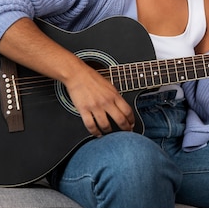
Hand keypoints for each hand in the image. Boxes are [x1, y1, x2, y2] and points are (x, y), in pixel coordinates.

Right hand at [0, 18, 134, 137]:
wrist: (77, 74)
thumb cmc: (92, 78)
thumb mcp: (109, 85)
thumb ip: (115, 97)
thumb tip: (121, 107)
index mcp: (114, 95)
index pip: (127, 111)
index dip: (131, 120)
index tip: (131, 124)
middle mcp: (106, 101)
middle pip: (120, 120)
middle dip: (125, 129)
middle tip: (126, 133)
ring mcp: (95, 106)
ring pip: (106, 125)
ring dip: (109, 132)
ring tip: (109, 133)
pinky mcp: (84, 110)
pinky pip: (91, 125)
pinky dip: (95, 132)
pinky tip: (97, 133)